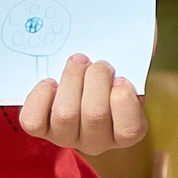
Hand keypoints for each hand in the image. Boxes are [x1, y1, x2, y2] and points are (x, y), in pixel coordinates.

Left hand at [19, 54, 145, 153]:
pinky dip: (41, 97)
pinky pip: (34, 120)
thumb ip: (142, 50)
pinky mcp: (41, 128)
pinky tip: (51, 82)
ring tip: (77, 62)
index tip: (122, 79)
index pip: (130, 131)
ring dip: (71, 79)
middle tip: (98, 63)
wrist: (84, 67)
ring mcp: (66, 136)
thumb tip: (143, 36)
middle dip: (97, 79)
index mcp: (127, 131)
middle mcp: (97, 141)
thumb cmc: (114, 64)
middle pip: (95, 115)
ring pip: (66, 114)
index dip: (125, 101)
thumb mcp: (133, 58)